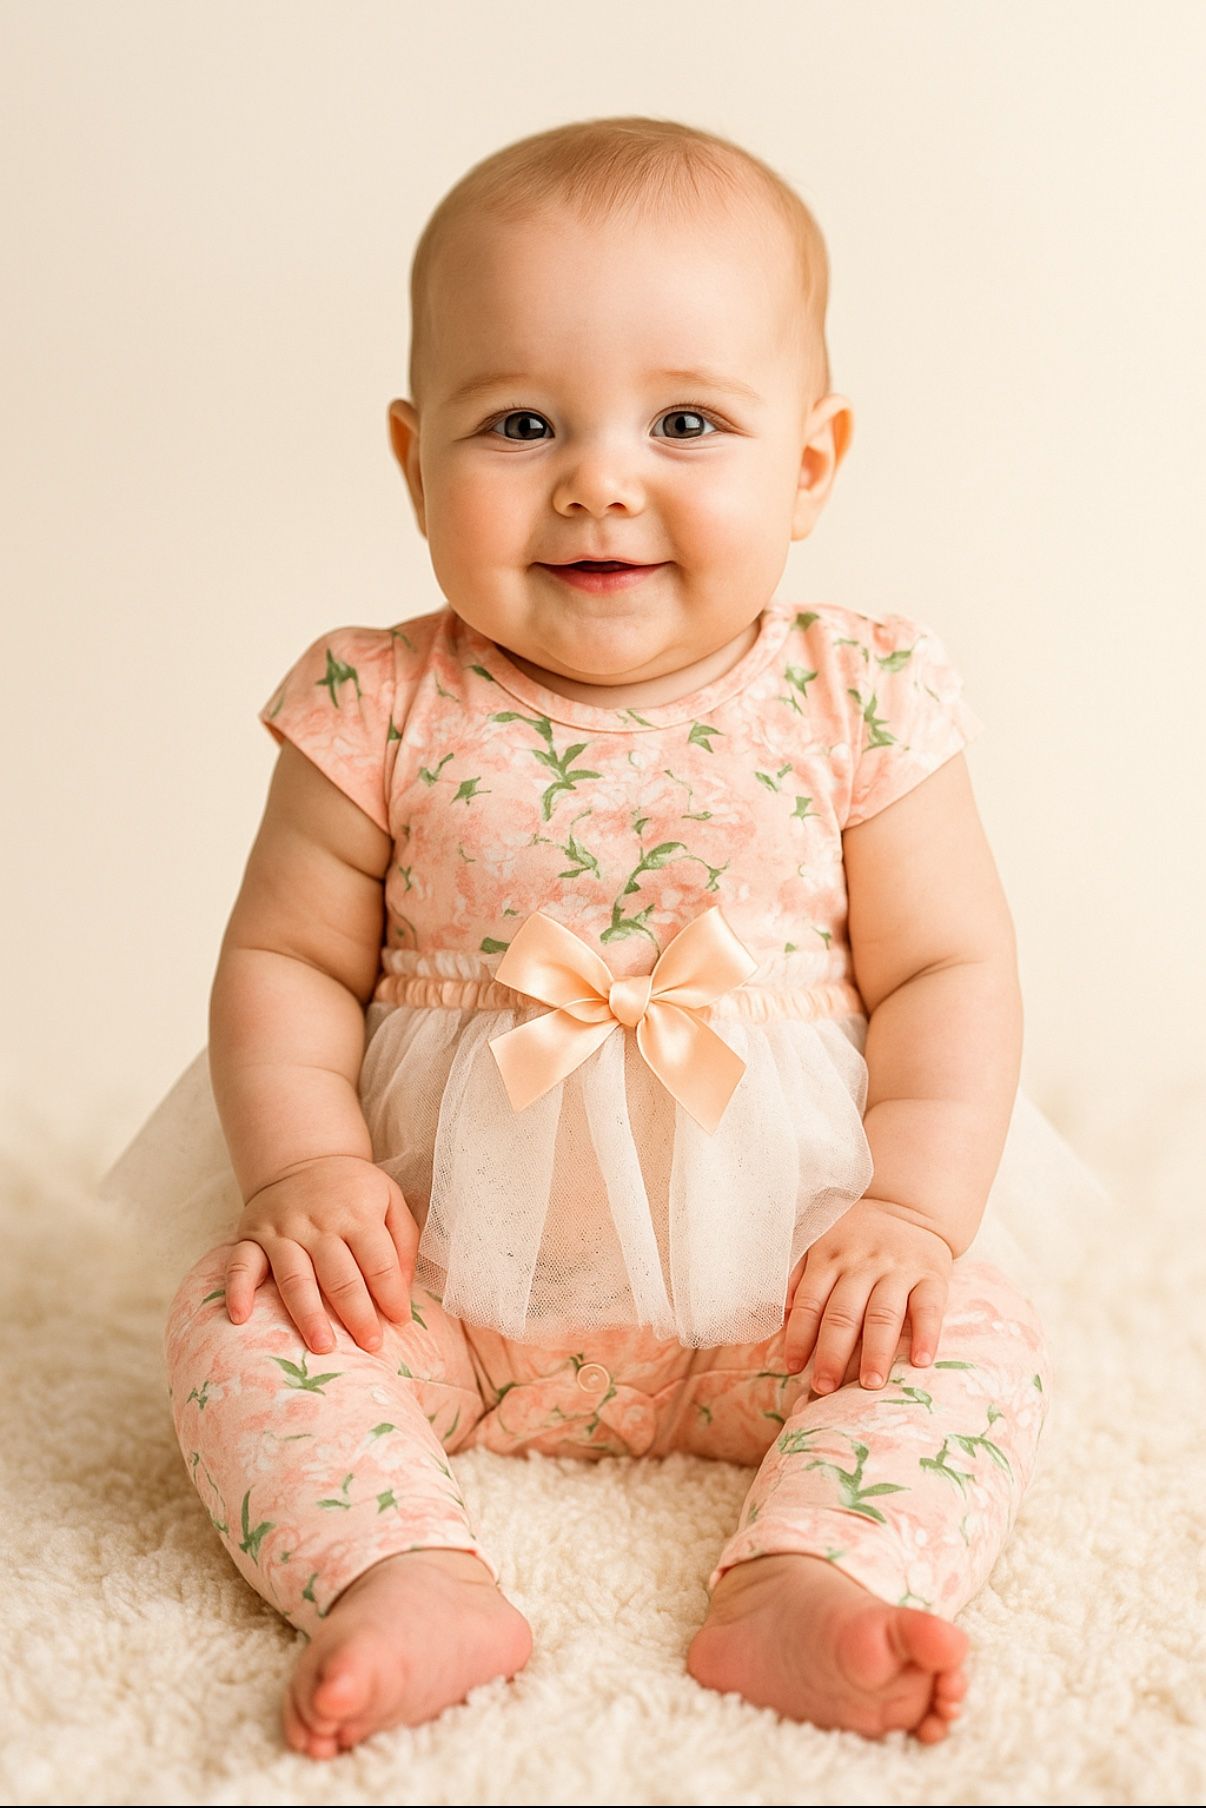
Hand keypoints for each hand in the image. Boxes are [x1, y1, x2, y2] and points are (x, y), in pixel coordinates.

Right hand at [224, 1154, 418, 1354]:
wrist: (304, 1157)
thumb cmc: (353, 1190)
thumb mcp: (390, 1199)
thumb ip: (404, 1240)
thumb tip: (403, 1290)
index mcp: (358, 1214)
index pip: (378, 1263)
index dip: (391, 1295)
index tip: (400, 1322)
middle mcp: (319, 1224)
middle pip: (340, 1277)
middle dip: (357, 1314)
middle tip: (370, 1346)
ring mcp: (283, 1231)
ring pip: (296, 1278)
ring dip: (308, 1315)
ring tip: (323, 1346)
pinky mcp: (253, 1236)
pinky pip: (241, 1264)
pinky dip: (238, 1289)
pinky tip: (240, 1317)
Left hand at [784, 1197, 952, 1391]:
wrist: (908, 1204)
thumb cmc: (855, 1235)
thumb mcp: (820, 1242)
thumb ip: (798, 1275)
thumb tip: (781, 1313)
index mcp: (830, 1256)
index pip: (810, 1302)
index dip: (799, 1336)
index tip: (792, 1368)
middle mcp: (862, 1263)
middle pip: (844, 1313)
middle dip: (832, 1353)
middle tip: (824, 1388)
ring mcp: (898, 1269)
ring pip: (883, 1314)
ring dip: (877, 1352)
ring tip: (871, 1384)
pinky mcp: (931, 1275)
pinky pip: (929, 1307)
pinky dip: (926, 1335)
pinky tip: (920, 1362)